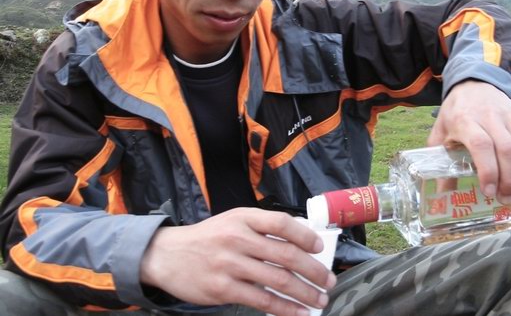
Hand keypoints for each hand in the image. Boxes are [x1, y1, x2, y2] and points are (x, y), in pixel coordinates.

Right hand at [140, 208, 335, 315]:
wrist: (167, 255)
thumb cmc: (208, 238)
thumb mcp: (233, 221)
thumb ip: (261, 228)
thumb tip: (300, 242)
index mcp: (243, 218)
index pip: (281, 223)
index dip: (305, 236)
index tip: (319, 248)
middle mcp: (237, 239)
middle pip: (285, 255)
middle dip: (313, 271)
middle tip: (328, 281)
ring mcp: (230, 265)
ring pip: (278, 280)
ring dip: (305, 292)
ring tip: (320, 299)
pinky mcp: (223, 289)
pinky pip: (262, 301)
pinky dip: (285, 308)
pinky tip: (298, 312)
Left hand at [428, 80, 510, 203]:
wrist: (472, 85)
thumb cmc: (455, 114)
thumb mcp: (439, 134)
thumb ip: (438, 161)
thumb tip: (440, 195)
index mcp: (466, 121)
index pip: (481, 144)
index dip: (488, 169)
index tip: (489, 191)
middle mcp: (491, 118)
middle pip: (508, 148)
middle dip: (510, 178)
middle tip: (507, 198)